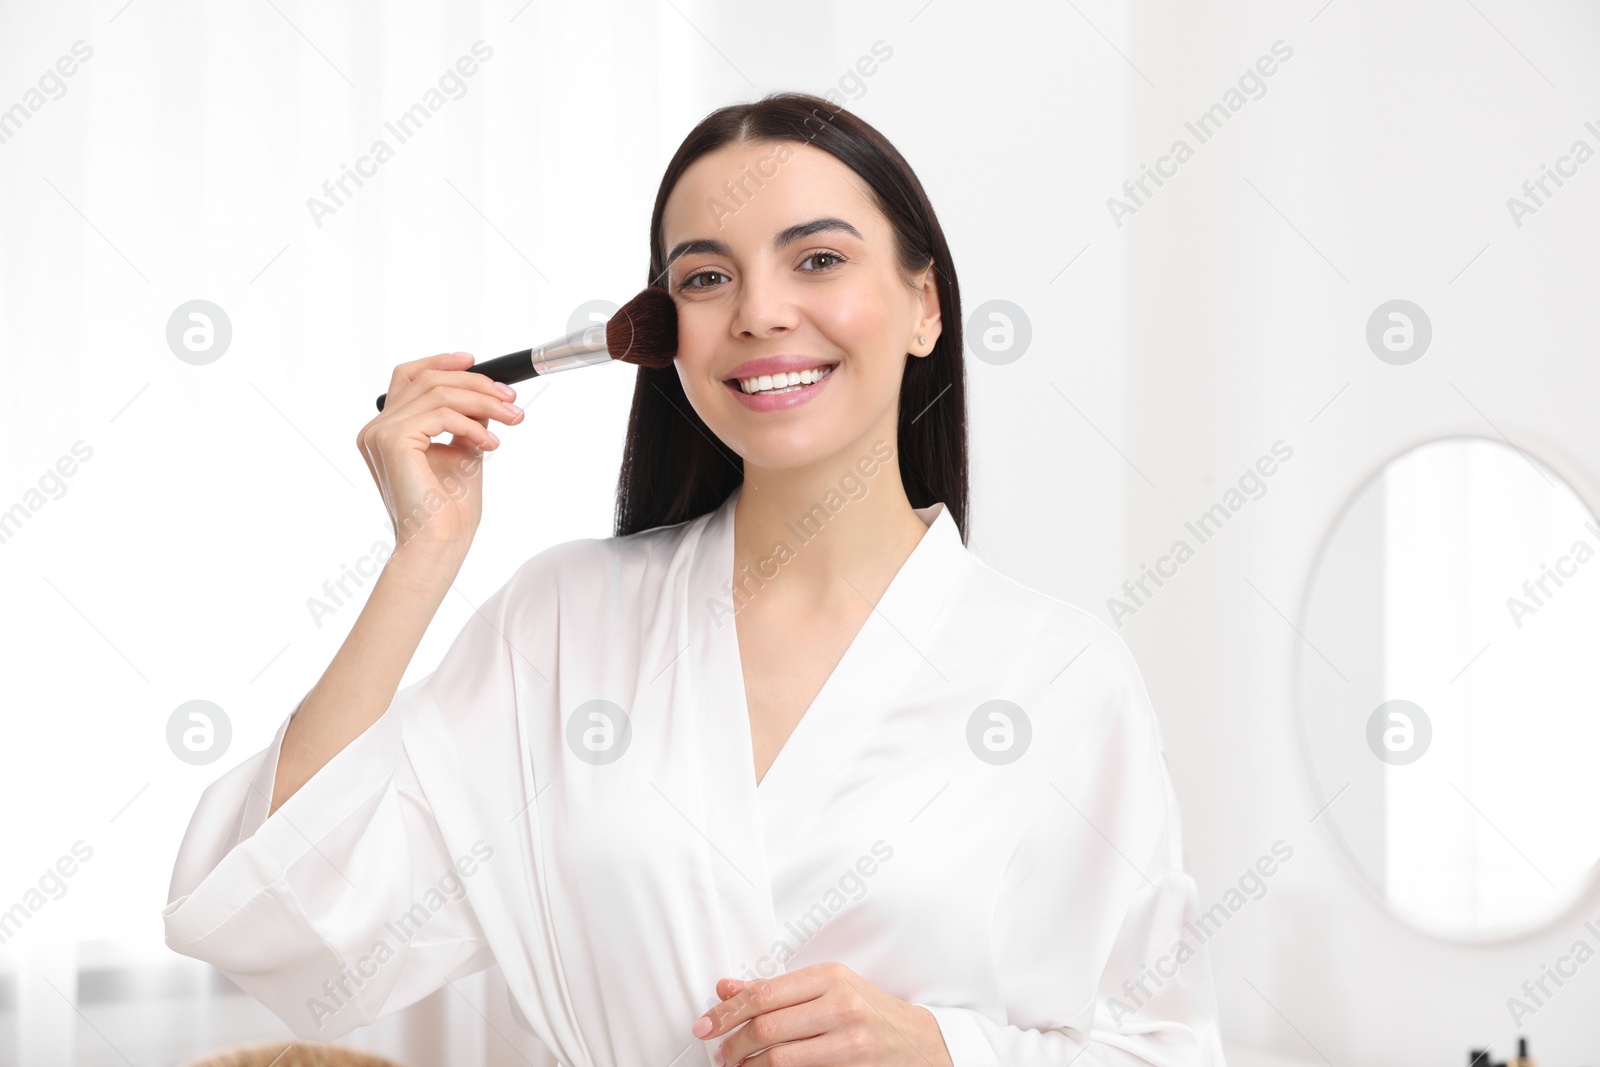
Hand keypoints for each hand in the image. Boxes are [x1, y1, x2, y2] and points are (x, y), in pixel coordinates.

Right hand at [355, 351, 524, 557]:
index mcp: (386, 431)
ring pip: (438, 393)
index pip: (409, 377)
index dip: (440, 362)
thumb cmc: (449, 510)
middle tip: (511, 399)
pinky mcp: (392, 440)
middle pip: (428, 380)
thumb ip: (465, 421)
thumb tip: (485, 395)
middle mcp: (376, 429)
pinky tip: (490, 445)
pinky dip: (471, 424)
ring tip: (513, 419)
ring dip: (484, 402)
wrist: (439, 543)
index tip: (475, 362)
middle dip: (476, 384)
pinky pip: (439, 413)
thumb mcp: (462, 452)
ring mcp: (379, 433)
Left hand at [691, 963, 953, 1065]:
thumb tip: (725, 989)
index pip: (763, 994)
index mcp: (830, 977)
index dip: (726, 1013)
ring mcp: (850, 1042)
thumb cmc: (868, 1011)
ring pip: (779, 1059)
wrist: (919, 1043)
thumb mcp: (825, 989)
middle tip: (720, 1054)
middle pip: (766, 1027)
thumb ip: (775, 990)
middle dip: (733, 1045)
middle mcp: (841, 1006)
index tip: (704, 1026)